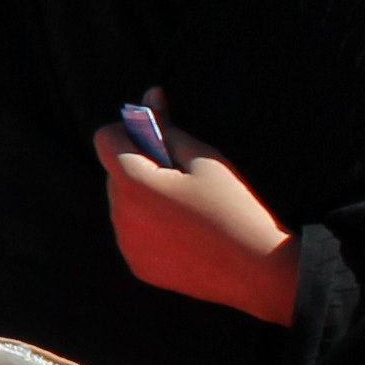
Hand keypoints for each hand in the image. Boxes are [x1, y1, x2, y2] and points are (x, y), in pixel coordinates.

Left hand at [96, 96, 295, 322]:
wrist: (258, 270)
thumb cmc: (234, 207)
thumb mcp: (204, 158)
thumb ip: (169, 126)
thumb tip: (151, 94)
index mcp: (133, 182)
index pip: (106, 139)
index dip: (130, 131)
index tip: (158, 138)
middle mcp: (120, 214)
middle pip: (115, 172)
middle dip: (139, 165)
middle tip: (182, 176)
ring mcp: (126, 243)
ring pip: (122, 204)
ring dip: (143, 197)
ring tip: (188, 208)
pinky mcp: (137, 265)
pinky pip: (133, 233)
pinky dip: (149, 226)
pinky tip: (185, 233)